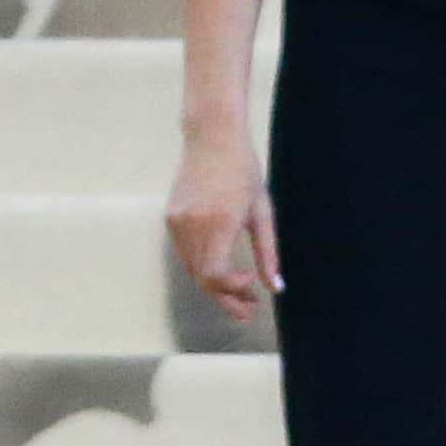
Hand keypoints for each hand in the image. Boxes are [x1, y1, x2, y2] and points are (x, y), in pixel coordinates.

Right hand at [167, 126, 278, 322]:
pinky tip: (220, 263)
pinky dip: (202, 265)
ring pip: (192, 270)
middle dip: (226, 298)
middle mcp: (192, 225)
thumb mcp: (262, 212)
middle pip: (203, 279)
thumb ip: (268, 253)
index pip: (216, 276)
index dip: (233, 292)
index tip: (253, 290)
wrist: (212, 136)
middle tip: (248, 308)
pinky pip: (185, 254)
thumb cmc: (243, 171)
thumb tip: (276, 288)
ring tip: (240, 288)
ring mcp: (177, 222)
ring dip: (214, 285)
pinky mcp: (170, 218)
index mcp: (219, 223)